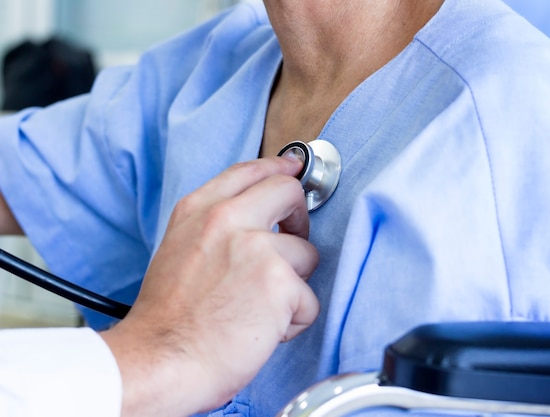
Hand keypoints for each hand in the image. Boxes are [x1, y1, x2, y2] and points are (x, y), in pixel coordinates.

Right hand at [100, 156, 318, 416]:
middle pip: (288, 192)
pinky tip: (263, 330)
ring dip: (292, 285)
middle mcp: (228, 220)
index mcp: (200, 211)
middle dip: (300, 219)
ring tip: (259, 308)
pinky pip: (309, 300)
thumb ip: (215, 228)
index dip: (278, 167)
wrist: (162, 360)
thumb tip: (255, 220)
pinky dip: (293, 320)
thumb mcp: (179, 250)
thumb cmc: (169, 317)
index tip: (294, 168)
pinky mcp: (279, 282)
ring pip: (306, 255)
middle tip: (293, 244)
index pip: (248, 171)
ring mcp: (256, 248)